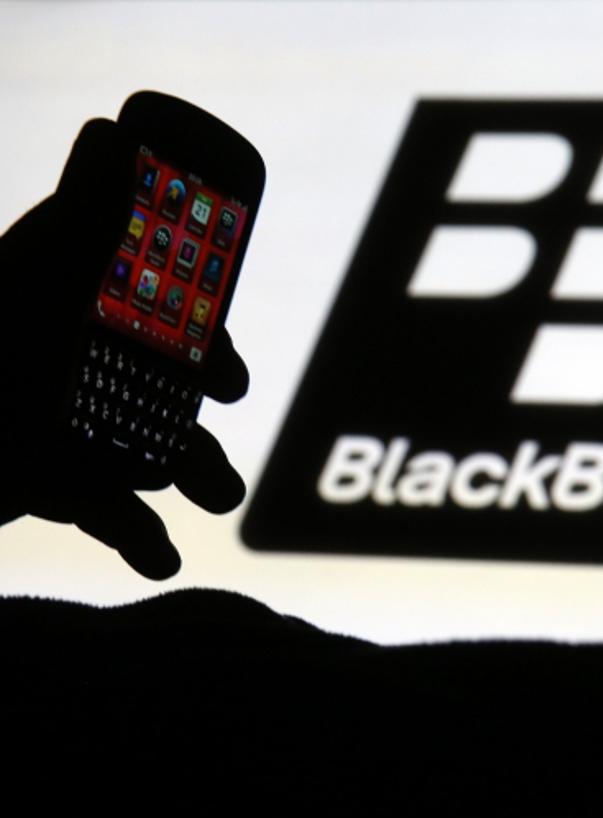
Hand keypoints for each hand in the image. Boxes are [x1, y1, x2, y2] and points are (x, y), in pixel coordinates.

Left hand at [0, 118, 249, 578]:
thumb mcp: (29, 283)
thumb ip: (79, 216)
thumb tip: (113, 131)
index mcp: (92, 310)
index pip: (173, 303)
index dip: (210, 320)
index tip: (230, 345)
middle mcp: (96, 367)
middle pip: (181, 375)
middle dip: (213, 389)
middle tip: (230, 390)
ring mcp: (87, 431)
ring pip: (167, 451)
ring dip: (204, 472)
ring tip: (219, 494)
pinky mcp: (70, 488)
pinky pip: (121, 518)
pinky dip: (145, 542)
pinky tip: (161, 559)